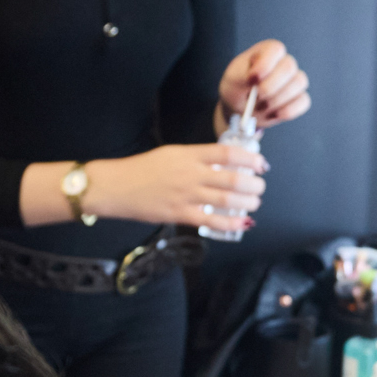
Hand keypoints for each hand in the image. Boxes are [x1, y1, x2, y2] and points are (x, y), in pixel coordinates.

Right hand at [89, 142, 265, 230]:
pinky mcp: (179, 214)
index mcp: (189, 154)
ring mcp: (186, 195)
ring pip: (227, 199)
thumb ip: (196, 158)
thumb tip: (222, 163)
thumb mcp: (171, 153)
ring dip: (247, 202)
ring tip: (254, 203)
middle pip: (234, 178)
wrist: (116, 186)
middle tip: (259, 186)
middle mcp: (191, 173)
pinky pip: (212, 221)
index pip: (228, 153)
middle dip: (254, 184)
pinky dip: (231, 222)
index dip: (250, 158)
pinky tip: (242, 223)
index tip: (260, 164)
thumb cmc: (141, 169)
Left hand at [219, 39, 310, 128]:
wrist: (240, 109)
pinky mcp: (299, 98)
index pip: (275, 49)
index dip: (265, 65)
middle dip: (270, 86)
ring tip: (261, 106)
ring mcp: (293, 79)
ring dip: (277, 99)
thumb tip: (255, 77)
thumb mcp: (233, 79)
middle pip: (289, 67)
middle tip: (256, 96)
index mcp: (267, 52)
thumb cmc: (237, 88)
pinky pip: (303, 101)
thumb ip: (242, 75)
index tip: (252, 79)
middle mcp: (283, 62)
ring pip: (299, 83)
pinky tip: (274, 114)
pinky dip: (288, 110)